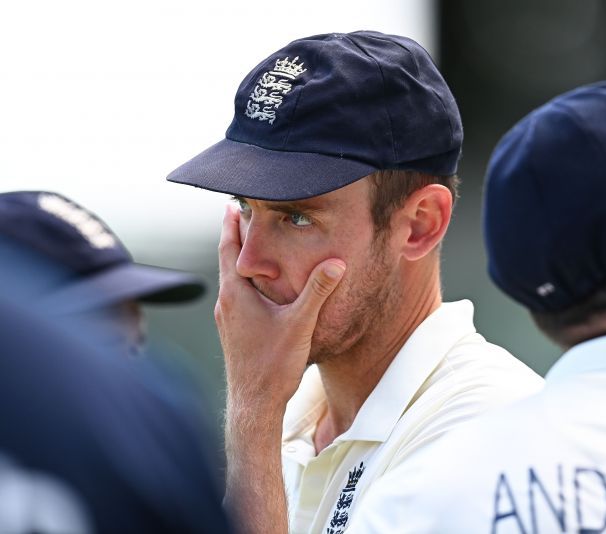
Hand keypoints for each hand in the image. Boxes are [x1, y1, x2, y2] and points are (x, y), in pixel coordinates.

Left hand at [215, 205, 345, 412]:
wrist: (254, 405)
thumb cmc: (274, 365)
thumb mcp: (301, 324)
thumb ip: (317, 291)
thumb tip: (336, 262)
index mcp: (236, 295)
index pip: (229, 249)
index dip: (231, 225)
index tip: (232, 203)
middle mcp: (225, 304)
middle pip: (227, 261)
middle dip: (234, 237)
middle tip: (240, 215)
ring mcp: (226, 321)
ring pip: (231, 281)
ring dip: (239, 260)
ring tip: (251, 246)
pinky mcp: (233, 333)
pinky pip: (235, 298)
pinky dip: (244, 282)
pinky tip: (258, 288)